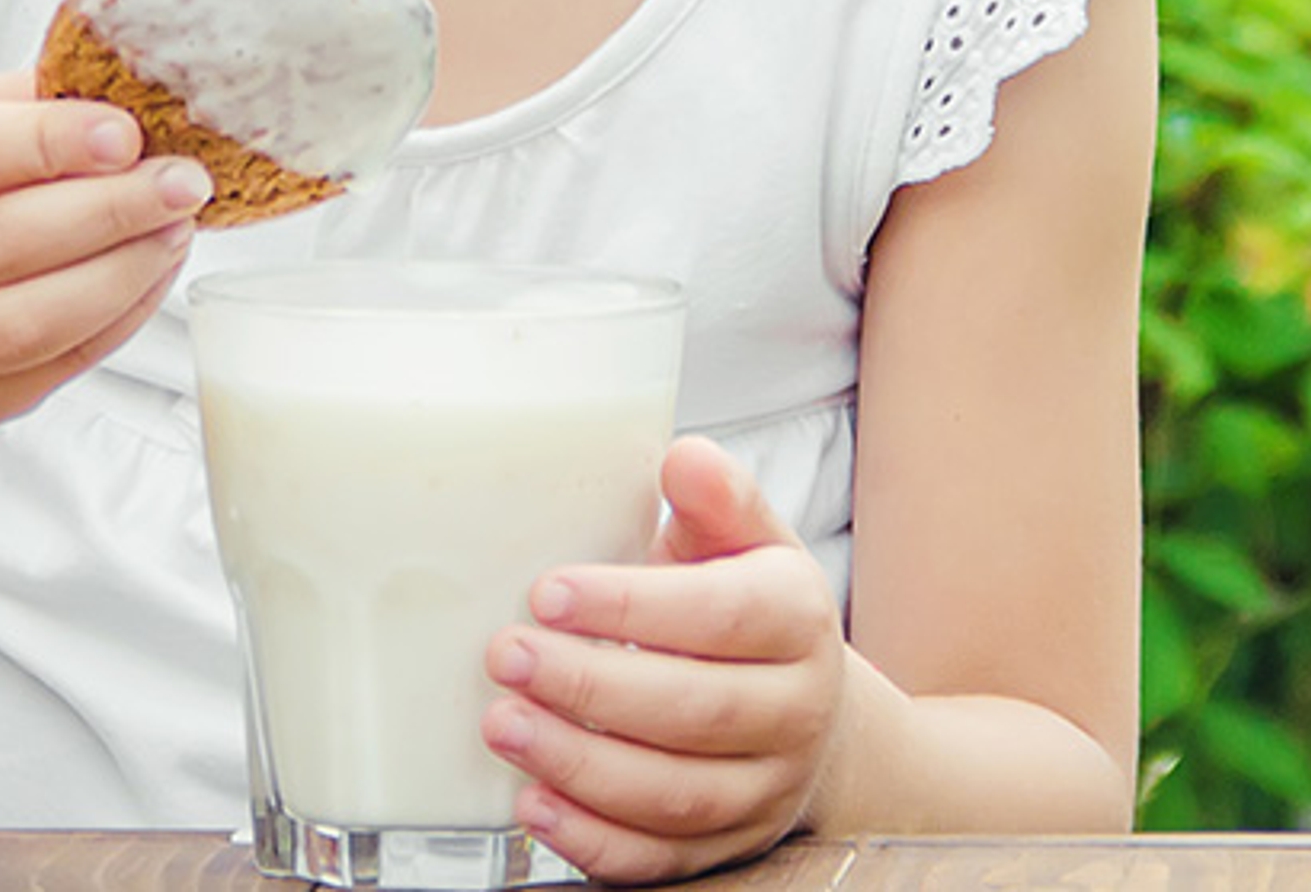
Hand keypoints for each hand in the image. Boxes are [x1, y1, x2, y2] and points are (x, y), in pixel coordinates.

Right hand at [0, 71, 209, 443]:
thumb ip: (23, 106)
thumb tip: (130, 97)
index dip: (42, 142)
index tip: (126, 134)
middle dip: (107, 210)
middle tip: (182, 182)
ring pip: (25, 322)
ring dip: (120, 275)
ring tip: (175, 229)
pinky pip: (45, 369)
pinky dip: (114, 322)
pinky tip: (149, 276)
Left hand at [481, 437, 850, 883]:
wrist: (808, 709)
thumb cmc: (748, 607)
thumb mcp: (745, 540)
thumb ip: (716, 499)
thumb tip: (682, 459)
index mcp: (798, 618)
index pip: (725, 616)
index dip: (634, 607)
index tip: (548, 592)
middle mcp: (796, 710)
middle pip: (695, 711)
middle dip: (590, 688)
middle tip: (505, 656)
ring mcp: (766, 788)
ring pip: (677, 794)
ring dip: (580, 765)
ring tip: (502, 726)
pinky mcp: (728, 847)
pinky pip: (662, 859)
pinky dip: (593, 839)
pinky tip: (532, 804)